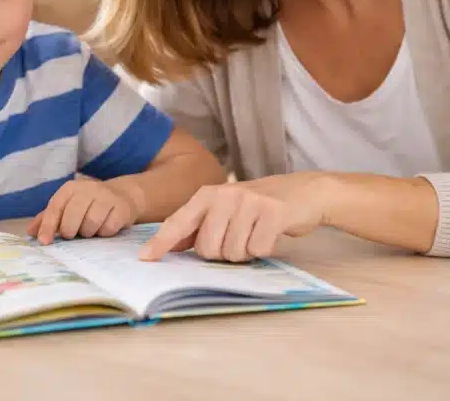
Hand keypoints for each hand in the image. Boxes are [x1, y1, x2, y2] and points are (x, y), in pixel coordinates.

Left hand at [27, 178, 142, 244]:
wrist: (121, 196)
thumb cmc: (87, 204)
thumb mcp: (67, 206)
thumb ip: (48, 218)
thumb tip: (30, 232)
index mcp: (70, 188)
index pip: (55, 207)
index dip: (48, 225)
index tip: (44, 242)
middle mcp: (88, 189)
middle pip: (73, 216)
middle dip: (70, 231)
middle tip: (73, 234)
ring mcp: (107, 197)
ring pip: (91, 224)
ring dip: (88, 233)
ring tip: (90, 229)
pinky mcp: (122, 208)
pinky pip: (108, 228)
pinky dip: (104, 233)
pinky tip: (104, 227)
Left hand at [138, 173, 328, 262]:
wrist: (304, 191)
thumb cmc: (259, 206)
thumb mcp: (225, 209)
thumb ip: (199, 226)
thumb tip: (169, 246)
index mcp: (207, 195)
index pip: (178, 221)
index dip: (161, 242)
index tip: (145, 258)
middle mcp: (225, 195)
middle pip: (207, 248)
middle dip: (221, 254)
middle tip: (238, 238)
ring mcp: (249, 202)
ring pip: (232, 253)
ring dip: (244, 253)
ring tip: (255, 234)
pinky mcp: (272, 213)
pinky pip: (257, 250)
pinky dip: (264, 249)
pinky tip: (270, 234)